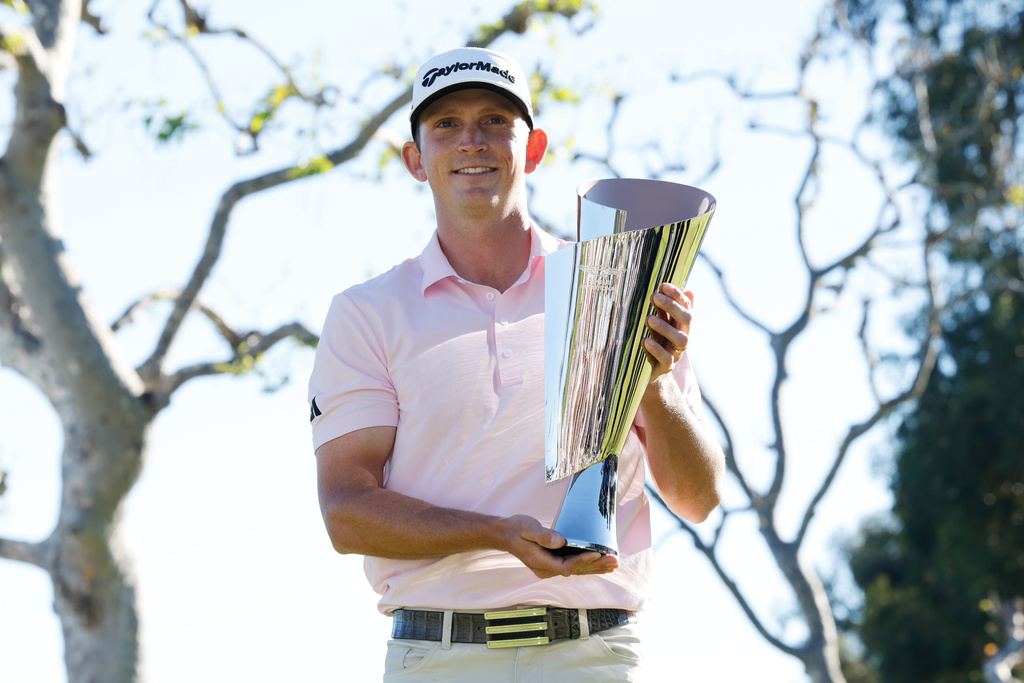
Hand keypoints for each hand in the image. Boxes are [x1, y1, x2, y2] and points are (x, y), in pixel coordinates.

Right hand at [500, 515, 618, 578]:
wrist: (506, 534)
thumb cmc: (516, 529)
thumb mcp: (527, 528)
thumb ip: (543, 535)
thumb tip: (560, 541)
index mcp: (541, 563)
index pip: (566, 566)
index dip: (583, 560)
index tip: (597, 553)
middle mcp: (547, 569)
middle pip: (576, 570)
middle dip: (596, 565)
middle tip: (614, 560)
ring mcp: (551, 568)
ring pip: (577, 570)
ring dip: (596, 567)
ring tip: (614, 564)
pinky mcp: (555, 563)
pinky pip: (574, 567)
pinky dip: (589, 565)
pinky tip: (601, 564)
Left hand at [643, 283, 693, 382]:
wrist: (656, 371)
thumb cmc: (660, 341)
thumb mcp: (665, 323)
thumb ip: (672, 308)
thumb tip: (688, 289)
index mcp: (683, 325)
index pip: (686, 306)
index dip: (677, 295)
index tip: (663, 285)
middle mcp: (684, 337)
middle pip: (687, 320)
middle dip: (672, 307)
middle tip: (655, 297)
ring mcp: (677, 352)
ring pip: (681, 340)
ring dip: (666, 327)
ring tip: (649, 319)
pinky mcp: (666, 366)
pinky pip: (666, 359)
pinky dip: (656, 349)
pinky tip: (645, 340)